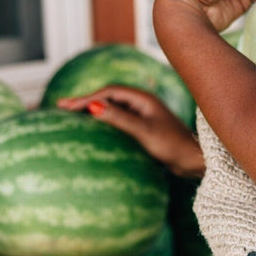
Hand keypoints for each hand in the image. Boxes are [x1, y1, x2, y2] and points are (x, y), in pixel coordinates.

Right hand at [57, 86, 204, 177]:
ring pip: (114, 111)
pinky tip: (95, 135)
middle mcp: (143, 105)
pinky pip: (121, 124)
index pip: (108, 92)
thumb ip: (119, 119)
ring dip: (94, 112)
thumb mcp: (143, 132)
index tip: (66, 106)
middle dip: (86, 102)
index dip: (86, 98)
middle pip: (109, 98)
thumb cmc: (172, 146)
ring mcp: (145, 118)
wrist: (194, 162)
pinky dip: (106, 125)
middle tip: (61, 108)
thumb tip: (93, 106)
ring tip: (72, 118)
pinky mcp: (146, 132)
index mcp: (143, 99)